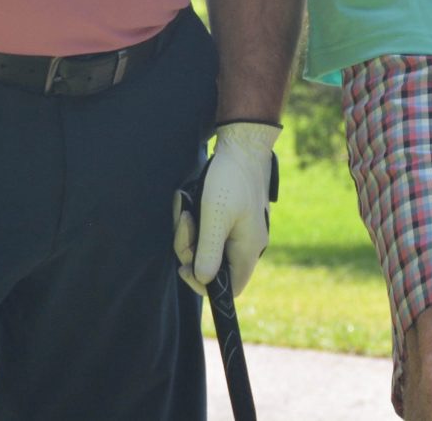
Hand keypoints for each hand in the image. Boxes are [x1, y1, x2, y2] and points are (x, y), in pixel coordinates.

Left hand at [175, 121, 278, 296]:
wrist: (244, 144)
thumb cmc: (231, 179)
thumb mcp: (215, 218)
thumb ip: (209, 253)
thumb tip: (204, 282)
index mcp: (248, 249)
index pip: (229, 288)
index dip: (204, 285)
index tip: (185, 266)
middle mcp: (247, 244)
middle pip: (213, 266)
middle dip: (191, 248)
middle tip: (183, 223)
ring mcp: (241, 230)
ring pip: (208, 247)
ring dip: (190, 231)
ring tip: (184, 208)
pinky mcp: (233, 217)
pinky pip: (210, 230)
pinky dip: (197, 221)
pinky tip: (188, 205)